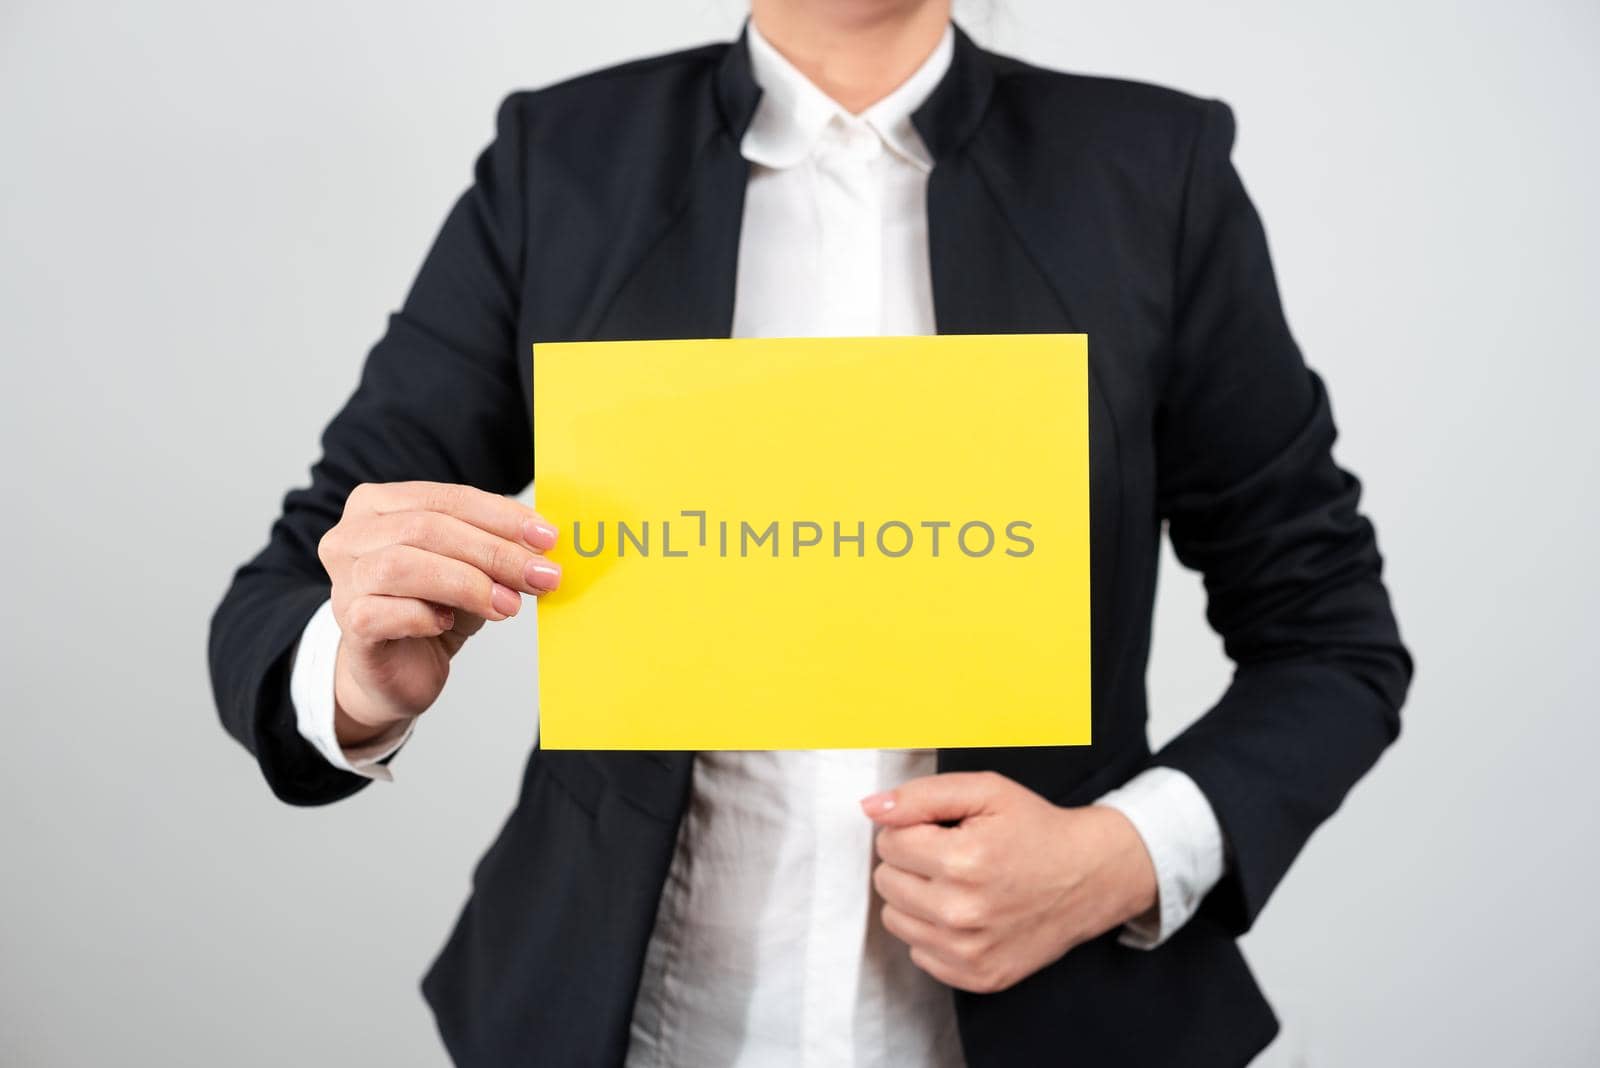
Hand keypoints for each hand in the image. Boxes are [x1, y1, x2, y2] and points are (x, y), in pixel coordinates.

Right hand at [316, 481, 561, 745]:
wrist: (400, 670)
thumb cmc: (433, 609)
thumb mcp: (472, 568)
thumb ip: (497, 546)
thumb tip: (542, 543)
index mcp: (381, 504)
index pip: (448, 498)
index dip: (501, 517)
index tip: (546, 539)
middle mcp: (352, 535)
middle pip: (427, 528)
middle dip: (493, 552)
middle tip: (540, 576)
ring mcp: (344, 579)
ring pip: (401, 565)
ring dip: (466, 583)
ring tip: (507, 605)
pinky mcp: (348, 623)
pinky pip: (383, 611)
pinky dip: (424, 616)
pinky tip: (446, 624)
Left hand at [862, 771, 1157, 993]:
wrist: (1090, 876)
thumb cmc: (1035, 829)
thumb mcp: (985, 792)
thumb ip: (921, 796)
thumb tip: (870, 808)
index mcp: (963, 861)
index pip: (889, 844)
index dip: (912, 830)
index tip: (943, 831)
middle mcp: (963, 913)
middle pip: (886, 882)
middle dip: (910, 863)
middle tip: (951, 856)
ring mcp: (971, 952)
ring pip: (896, 920)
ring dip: (917, 898)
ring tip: (957, 884)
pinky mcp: (978, 977)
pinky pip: (919, 954)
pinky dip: (934, 933)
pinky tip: (966, 914)